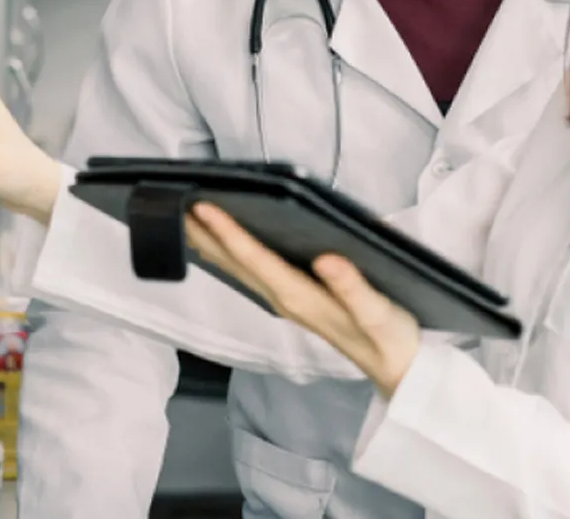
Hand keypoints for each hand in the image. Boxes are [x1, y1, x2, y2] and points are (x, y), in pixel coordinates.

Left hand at [186, 203, 419, 398]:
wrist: (396, 368)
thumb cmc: (389, 336)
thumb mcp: (378, 312)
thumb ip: (354, 288)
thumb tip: (327, 259)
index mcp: (301, 297)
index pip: (256, 259)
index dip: (229, 233)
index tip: (203, 207)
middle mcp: (285, 299)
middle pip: (235, 263)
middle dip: (204, 233)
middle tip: (173, 201)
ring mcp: (285, 301)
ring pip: (238, 268)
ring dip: (210, 243)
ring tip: (183, 217)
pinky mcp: (292, 300)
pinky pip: (249, 274)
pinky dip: (228, 255)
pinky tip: (217, 245)